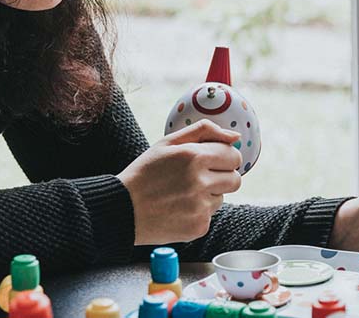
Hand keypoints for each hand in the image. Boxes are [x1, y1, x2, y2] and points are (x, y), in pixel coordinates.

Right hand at [118, 120, 241, 244]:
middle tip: (199, 178)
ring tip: (182, 194)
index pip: (233, 156)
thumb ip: (204, 131)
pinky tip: (178, 209)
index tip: (213, 161)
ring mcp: (200, 207)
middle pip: (235, 179)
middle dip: (222, 177)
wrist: (122, 208)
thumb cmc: (145, 172)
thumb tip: (235, 136)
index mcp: (195, 157)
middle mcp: (200, 182)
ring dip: (209, 195)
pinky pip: (210, 216)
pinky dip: (198, 212)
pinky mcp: (199, 227)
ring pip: (222, 198)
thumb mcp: (168, 143)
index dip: (224, 158)